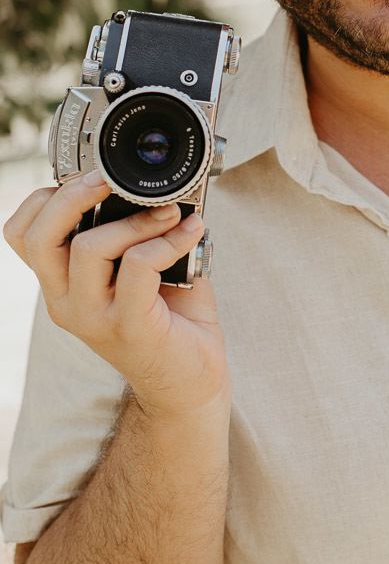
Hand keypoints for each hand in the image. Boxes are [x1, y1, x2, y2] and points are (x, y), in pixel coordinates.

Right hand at [4, 171, 229, 418]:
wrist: (190, 384)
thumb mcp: (138, 270)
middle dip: (73, 195)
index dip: (46, 198)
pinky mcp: (130, 326)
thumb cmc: (169, 320)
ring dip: (135, 220)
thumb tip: (155, 186)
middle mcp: (67, 303)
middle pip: (38, 236)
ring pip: (88, 247)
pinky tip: (191, 233)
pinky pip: (139, 265)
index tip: (90, 179)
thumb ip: (132, 232)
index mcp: (62, 285)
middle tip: (111, 182)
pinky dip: (168, 240)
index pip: (22, 235)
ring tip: (170, 213)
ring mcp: (94, 317)